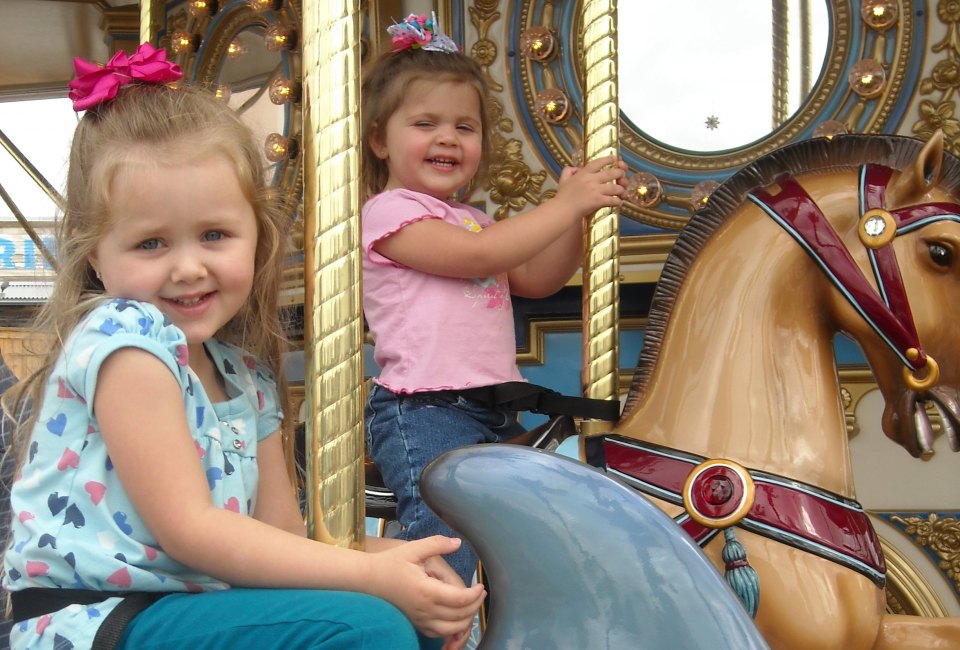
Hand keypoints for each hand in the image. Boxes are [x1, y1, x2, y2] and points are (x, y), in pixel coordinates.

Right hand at [368, 536, 484, 640]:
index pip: (460, 599)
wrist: (368, 579)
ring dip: (466, 620)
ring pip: (451, 629)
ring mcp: (420, 619)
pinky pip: (438, 633)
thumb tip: (458, 542)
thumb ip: (437, 544)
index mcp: (427, 591)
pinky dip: (452, 629)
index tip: (481, 585)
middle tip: (481, 593)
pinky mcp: (416, 624)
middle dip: (475, 606)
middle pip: (460, 616)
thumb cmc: (391, 563)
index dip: (475, 594)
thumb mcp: (413, 549)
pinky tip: (456, 617)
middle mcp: (425, 609)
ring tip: (471, 605)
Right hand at [555, 155, 627, 216]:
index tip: (614, 158)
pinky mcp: (598, 201)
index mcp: (584, 173)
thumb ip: (568, 171)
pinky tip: (619, 202)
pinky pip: (613, 200)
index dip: (608, 159)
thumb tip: (575, 168)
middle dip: (620, 173)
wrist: (562, 209)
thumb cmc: (562, 196)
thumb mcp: (563, 180)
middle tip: (622, 175)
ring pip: (615, 188)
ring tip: (622, 191)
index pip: (598, 162)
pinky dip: (618, 201)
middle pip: (611, 173)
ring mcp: (596, 190)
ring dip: (621, 189)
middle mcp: (591, 180)